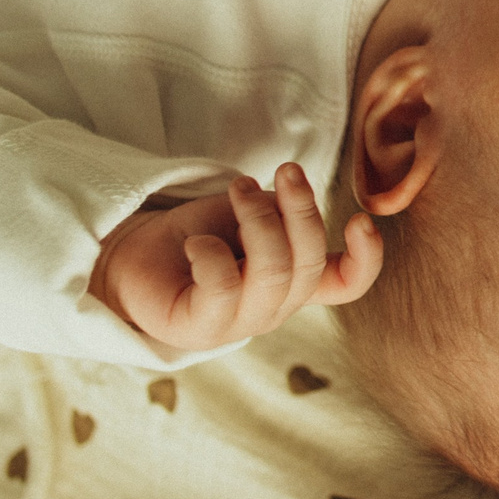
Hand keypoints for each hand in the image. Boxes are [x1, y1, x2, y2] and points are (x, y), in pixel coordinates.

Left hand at [89, 165, 381, 353]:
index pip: (347, 284)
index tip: (361, 221)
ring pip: (273, 272)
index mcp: (295, 281)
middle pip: (308, 262)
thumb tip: (291, 207)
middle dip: (302, 209)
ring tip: (237, 189)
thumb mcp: (250, 214)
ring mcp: (239, 323)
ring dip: (259, 219)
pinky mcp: (198, 328)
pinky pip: (221, 288)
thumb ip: (280, 215)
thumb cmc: (199, 233)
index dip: (366, 259)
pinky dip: (211, 252)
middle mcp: (275, 306)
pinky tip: (196, 242)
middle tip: (284, 169)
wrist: (132, 258)